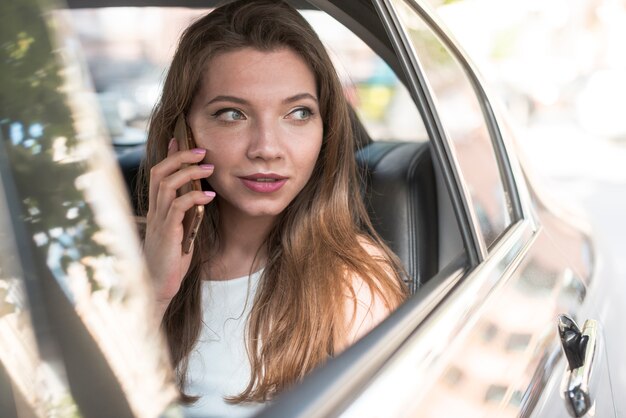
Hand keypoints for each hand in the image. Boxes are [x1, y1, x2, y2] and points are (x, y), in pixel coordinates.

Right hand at [143, 138, 214, 316]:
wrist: (158, 284)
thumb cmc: (172, 258)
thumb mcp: (181, 229)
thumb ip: (186, 211)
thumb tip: (200, 193)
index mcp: (157, 207)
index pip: (159, 173)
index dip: (169, 155)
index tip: (181, 139)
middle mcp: (155, 210)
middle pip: (160, 172)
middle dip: (180, 157)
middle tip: (202, 150)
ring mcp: (159, 220)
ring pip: (168, 184)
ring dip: (189, 172)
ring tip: (209, 168)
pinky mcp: (167, 232)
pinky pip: (178, 207)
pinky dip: (194, 197)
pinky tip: (209, 196)